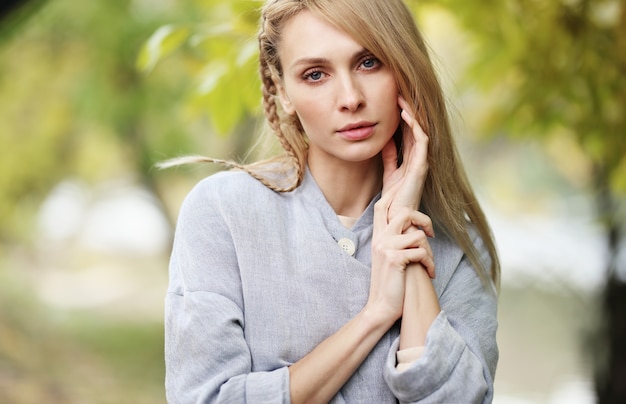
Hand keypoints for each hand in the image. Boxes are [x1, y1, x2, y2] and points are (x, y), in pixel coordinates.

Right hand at [368, 192, 435, 320]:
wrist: (381, 307)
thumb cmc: (390, 283)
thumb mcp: (389, 257)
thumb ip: (395, 240)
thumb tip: (412, 229)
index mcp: (378, 236)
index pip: (383, 204)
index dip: (397, 193)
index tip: (409, 189)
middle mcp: (380, 238)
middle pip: (404, 211)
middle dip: (424, 220)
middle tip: (430, 234)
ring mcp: (386, 248)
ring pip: (418, 233)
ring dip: (429, 250)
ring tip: (428, 262)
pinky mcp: (395, 259)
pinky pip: (421, 252)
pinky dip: (429, 263)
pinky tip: (429, 272)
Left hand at [381, 95, 428, 220]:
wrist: (397, 216)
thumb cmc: (394, 198)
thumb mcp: (389, 171)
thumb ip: (390, 156)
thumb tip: (385, 139)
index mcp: (413, 158)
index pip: (410, 131)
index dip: (403, 115)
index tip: (393, 100)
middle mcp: (420, 157)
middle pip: (416, 127)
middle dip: (408, 109)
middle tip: (399, 92)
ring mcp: (423, 161)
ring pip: (420, 130)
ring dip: (412, 113)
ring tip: (401, 98)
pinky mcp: (421, 165)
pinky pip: (421, 140)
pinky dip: (415, 126)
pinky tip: (405, 115)